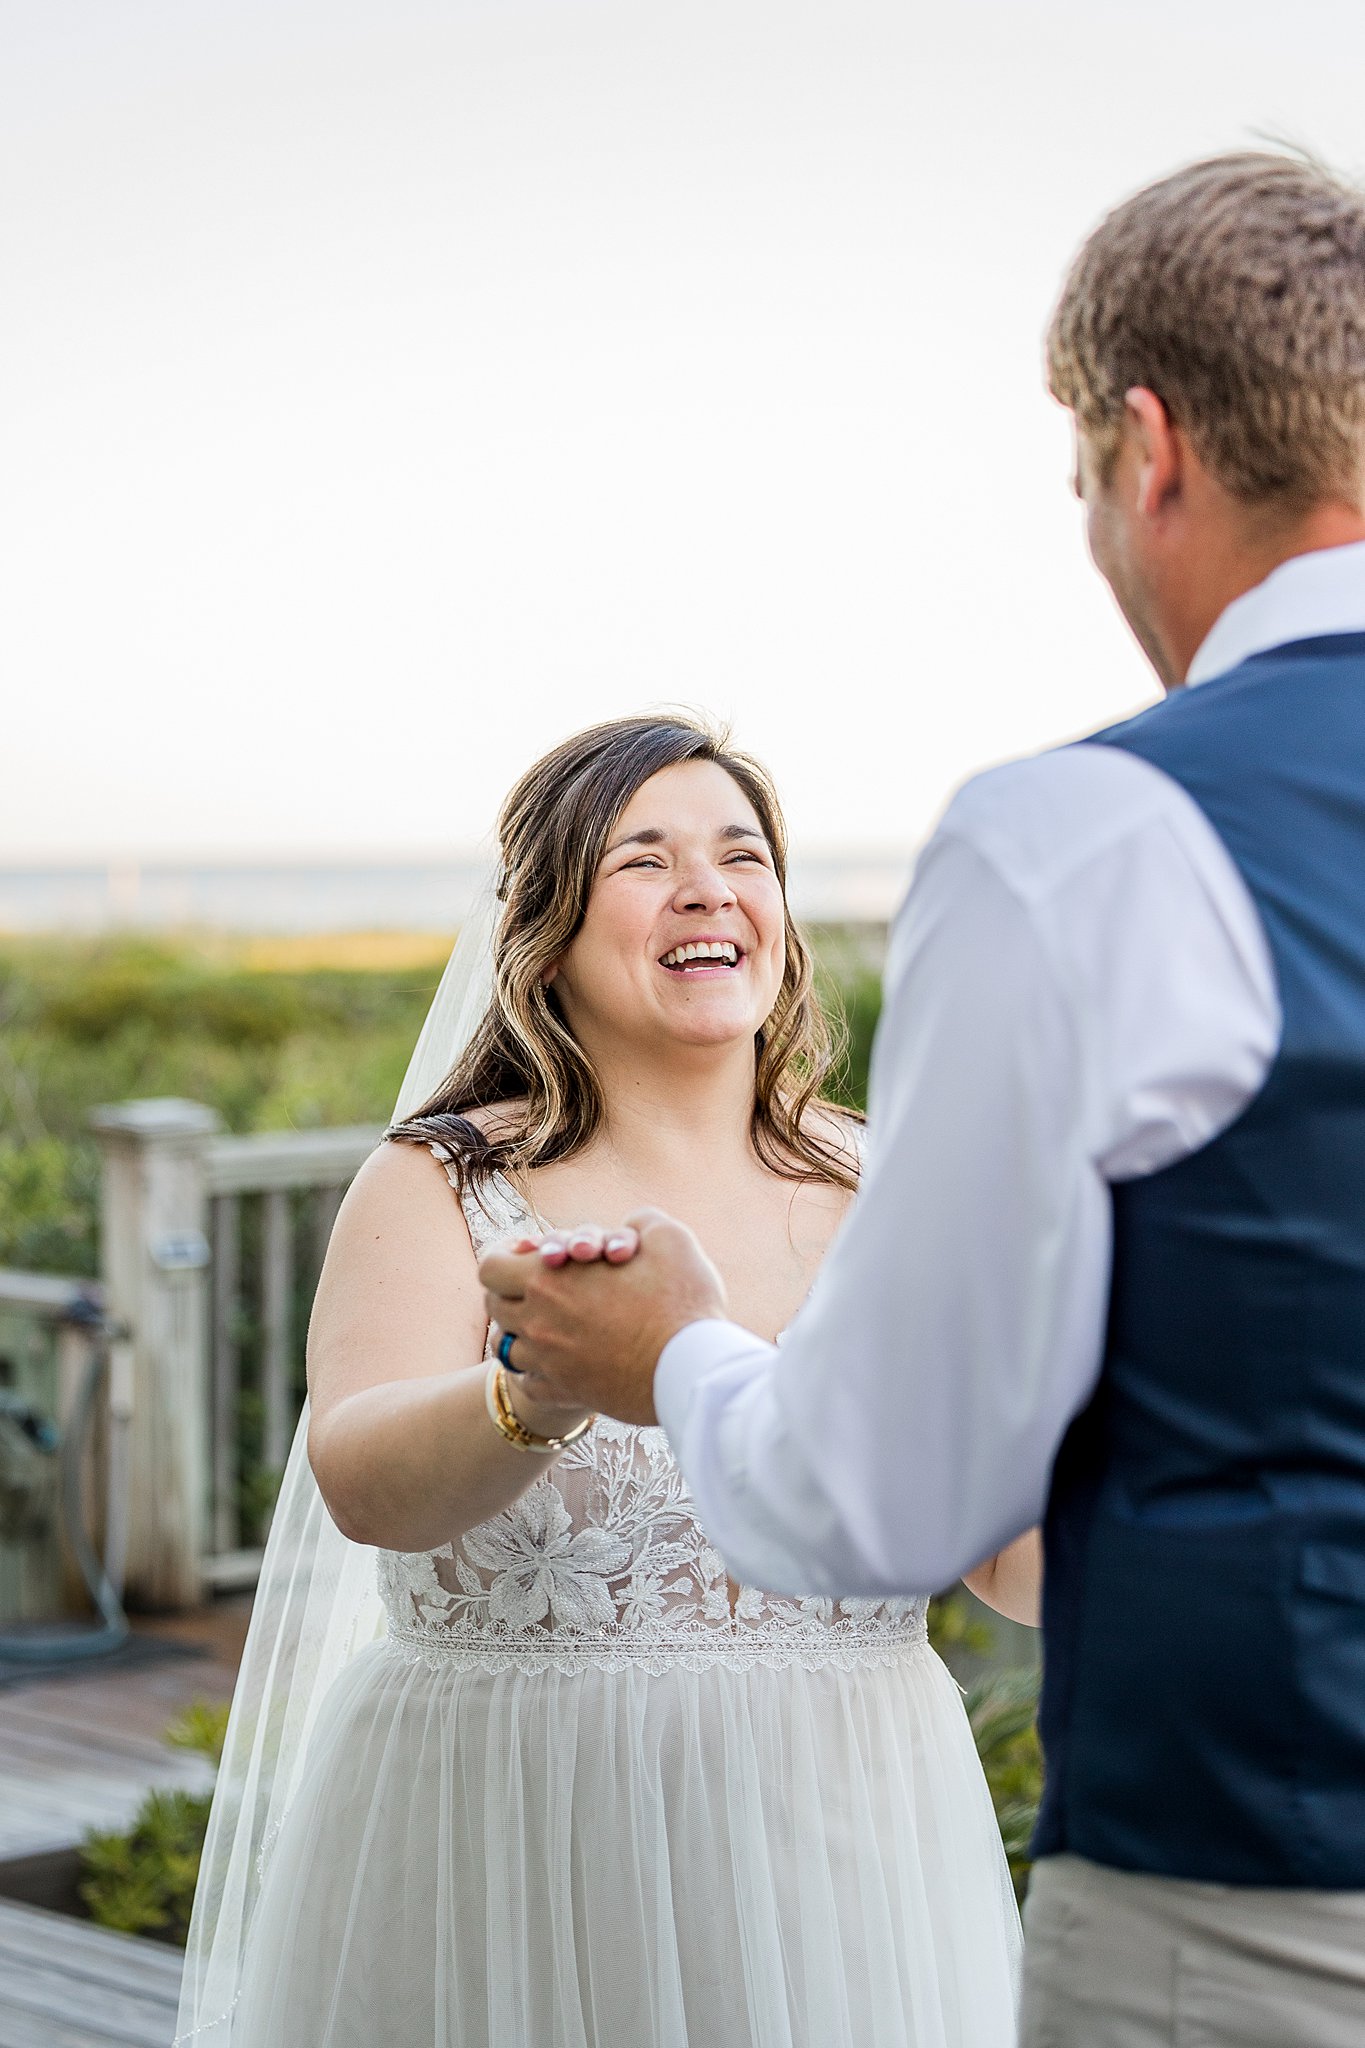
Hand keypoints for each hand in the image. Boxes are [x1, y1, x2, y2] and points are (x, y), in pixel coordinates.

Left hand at [479, 1208, 727, 1424]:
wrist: (693, 1368)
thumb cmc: (681, 1300)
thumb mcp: (668, 1237)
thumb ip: (640, 1222)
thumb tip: (630, 1227)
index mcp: (548, 1279)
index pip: (490, 1266)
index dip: (507, 1256)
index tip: (532, 1256)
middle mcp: (537, 1322)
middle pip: (494, 1306)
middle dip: (514, 1291)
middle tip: (546, 1287)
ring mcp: (548, 1362)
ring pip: (508, 1347)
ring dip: (525, 1332)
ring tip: (555, 1323)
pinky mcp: (566, 1393)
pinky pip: (529, 1383)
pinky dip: (538, 1370)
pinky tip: (563, 1359)